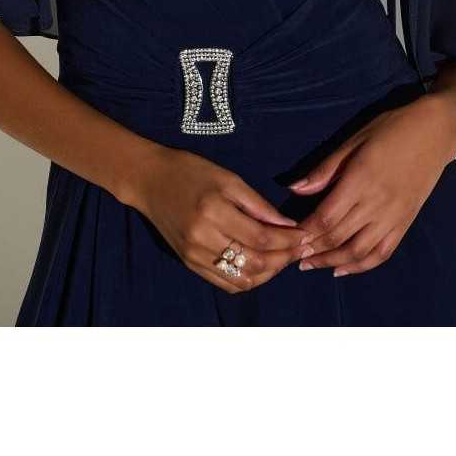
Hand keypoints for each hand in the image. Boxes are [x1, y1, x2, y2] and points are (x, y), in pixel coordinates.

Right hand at [128, 147, 310, 293]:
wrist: (149, 181)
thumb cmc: (190, 171)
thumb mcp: (228, 178)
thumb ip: (258, 205)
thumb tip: (287, 225)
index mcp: (214, 212)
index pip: (261, 237)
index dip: (288, 240)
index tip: (306, 236)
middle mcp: (203, 239)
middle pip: (255, 262)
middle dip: (285, 258)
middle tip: (302, 249)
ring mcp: (195, 256)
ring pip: (243, 280)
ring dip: (270, 274)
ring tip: (285, 258)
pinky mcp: (190, 265)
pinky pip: (226, 284)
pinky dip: (249, 280)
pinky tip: (262, 268)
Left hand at [287, 95, 455, 276]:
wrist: (434, 132)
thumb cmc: (391, 129)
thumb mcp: (354, 141)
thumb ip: (325, 169)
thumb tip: (295, 188)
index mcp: (361, 180)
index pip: (327, 216)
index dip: (305, 231)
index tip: (288, 237)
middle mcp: (377, 203)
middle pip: (339, 237)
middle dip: (313, 249)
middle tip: (292, 255)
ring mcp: (393, 217)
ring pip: (358, 251)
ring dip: (332, 262)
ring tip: (311, 264)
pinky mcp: (405, 223)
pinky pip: (382, 253)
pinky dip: (361, 265)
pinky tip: (343, 269)